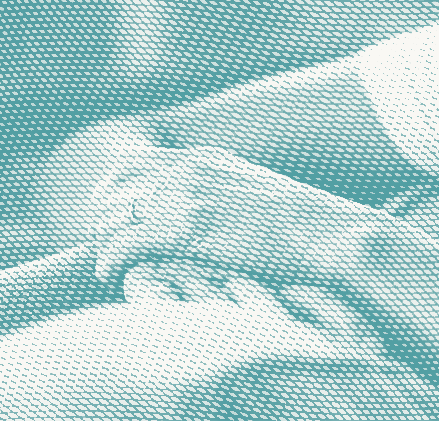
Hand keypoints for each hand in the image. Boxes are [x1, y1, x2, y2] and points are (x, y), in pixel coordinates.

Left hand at [94, 146, 400, 290]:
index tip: (115, 225)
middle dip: (103, 220)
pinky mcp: (185, 227)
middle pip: (111, 187)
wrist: (334, 239)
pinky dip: (109, 265)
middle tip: (110, 252)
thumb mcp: (256, 200)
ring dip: (105, 243)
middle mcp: (189, 169)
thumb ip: (222, 201)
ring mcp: (186, 195)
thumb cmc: (306, 232)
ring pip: (110, 217)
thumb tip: (204, 228)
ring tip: (113, 269)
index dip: (114, 195)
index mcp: (205, 159)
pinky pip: (120, 246)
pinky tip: (112, 279)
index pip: (130, 163)